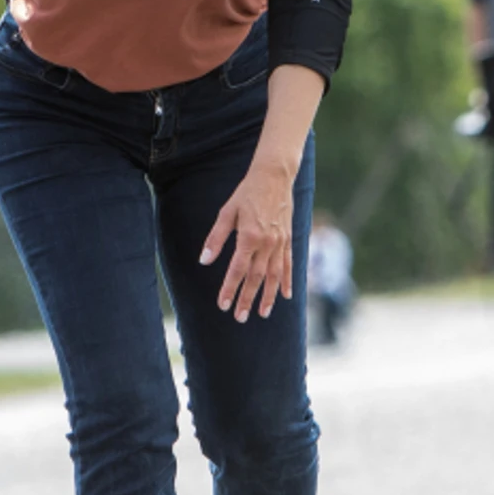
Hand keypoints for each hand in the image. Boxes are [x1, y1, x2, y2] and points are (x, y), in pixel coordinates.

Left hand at [199, 157, 296, 321]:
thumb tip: (204, 261)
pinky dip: (288, 281)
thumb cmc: (246, 193)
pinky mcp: (289, 240)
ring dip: (268, 296)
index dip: (229, 289)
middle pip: (256, 277)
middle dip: (247, 299)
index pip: (237, 270)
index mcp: (249, 237)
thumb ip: (216, 238)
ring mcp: (280, 243)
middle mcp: (267, 243)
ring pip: (274, 276)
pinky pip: (289, 265)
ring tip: (262, 313)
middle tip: (240, 317)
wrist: (274, 177)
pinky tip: (286, 296)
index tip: (222, 305)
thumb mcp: (227, 213)